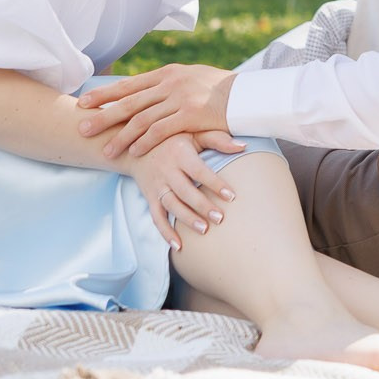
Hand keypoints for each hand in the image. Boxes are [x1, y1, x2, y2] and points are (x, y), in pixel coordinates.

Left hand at [78, 62, 237, 159]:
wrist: (249, 93)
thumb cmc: (222, 88)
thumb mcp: (193, 76)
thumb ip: (171, 82)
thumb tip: (153, 88)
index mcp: (168, 72)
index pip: (129, 84)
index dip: (104, 94)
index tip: (84, 101)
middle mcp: (170, 83)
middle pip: (128, 101)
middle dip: (102, 115)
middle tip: (82, 127)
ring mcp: (179, 98)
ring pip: (141, 119)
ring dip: (121, 136)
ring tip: (106, 150)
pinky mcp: (191, 114)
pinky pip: (161, 131)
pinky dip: (145, 142)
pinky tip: (134, 152)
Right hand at [129, 133, 236, 250]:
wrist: (135, 145)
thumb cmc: (172, 138)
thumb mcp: (192, 132)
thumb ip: (217, 139)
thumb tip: (243, 145)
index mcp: (180, 153)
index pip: (199, 171)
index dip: (215, 184)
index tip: (232, 196)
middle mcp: (167, 170)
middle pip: (185, 191)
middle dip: (202, 206)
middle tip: (220, 219)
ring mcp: (157, 185)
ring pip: (171, 205)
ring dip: (186, 219)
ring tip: (204, 231)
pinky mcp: (149, 197)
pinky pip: (156, 217)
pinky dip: (165, 232)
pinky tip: (178, 246)